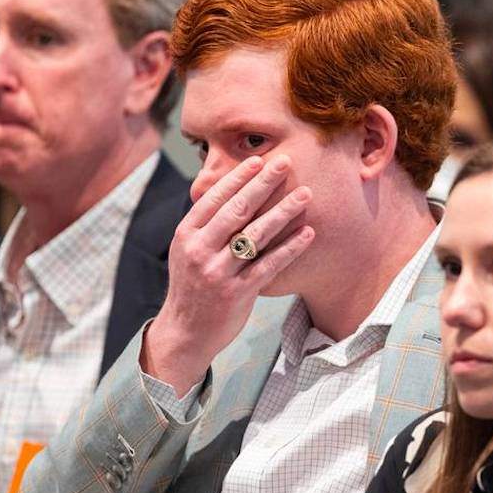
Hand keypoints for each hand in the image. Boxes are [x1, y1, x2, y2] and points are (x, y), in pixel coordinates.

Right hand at [142, 155, 314, 395]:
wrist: (185, 332)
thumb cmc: (193, 284)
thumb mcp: (187, 250)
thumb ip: (206, 223)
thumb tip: (230, 188)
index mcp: (186, 235)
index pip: (215, 199)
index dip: (238, 178)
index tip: (259, 160)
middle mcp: (199, 251)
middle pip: (237, 211)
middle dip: (263, 184)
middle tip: (285, 163)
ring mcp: (218, 273)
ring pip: (256, 236)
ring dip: (284, 212)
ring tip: (305, 195)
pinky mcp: (237, 293)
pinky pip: (269, 265)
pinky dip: (290, 248)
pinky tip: (307, 233)